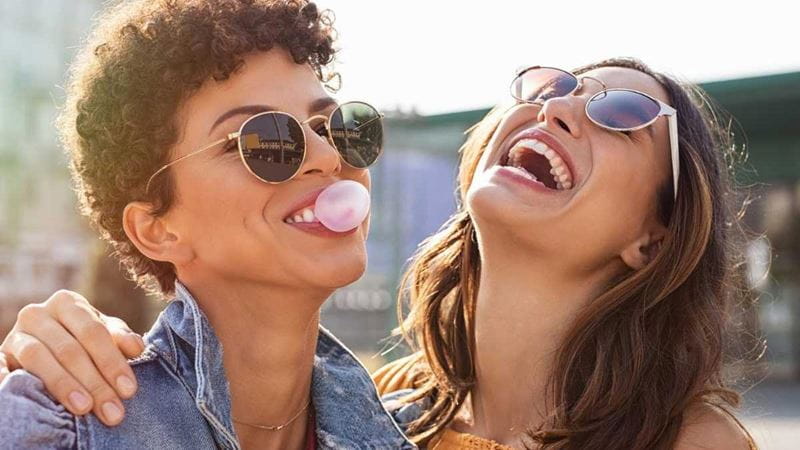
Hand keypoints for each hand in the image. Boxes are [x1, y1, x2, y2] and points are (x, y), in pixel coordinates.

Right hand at [0, 290, 143, 425]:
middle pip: (69, 349)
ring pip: (38, 357)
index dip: (112, 362)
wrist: (43, 341)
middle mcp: (38, 314)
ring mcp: (15, 335)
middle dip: (94, 382)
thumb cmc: (81, 338)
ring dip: (63, 385)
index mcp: (68, 303)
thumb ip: (119, 337)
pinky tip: (28, 398)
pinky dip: (9, 380)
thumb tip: (136, 348)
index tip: (128, 390)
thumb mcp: (103, 333)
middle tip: (112, 410)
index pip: (93, 333)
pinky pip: (0, 366)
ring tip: (84, 408)